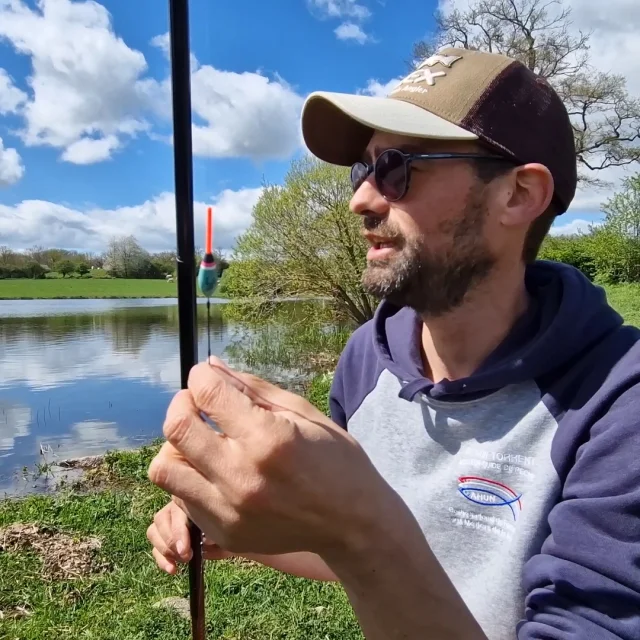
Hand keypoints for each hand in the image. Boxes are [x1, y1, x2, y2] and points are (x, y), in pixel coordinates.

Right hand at [147, 500, 233, 573]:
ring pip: (153, 531)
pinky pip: (155, 548)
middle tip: (186, 557)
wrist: (234, 535)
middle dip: (170, 542)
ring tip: (180, 563)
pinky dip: (161, 560)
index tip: (186, 552)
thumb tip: (204, 541)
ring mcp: (169, 522)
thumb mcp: (227, 529)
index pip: (176, 510)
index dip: (178, 531)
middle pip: (160, 519)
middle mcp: (178, 507)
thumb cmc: (230, 527)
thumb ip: (216, 533)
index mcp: (192, 500)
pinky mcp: (165, 539)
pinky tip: (174, 570)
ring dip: (163, 550)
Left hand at [148, 356, 400, 557]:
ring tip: (201, 439)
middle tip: (197, 402)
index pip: (207, 393)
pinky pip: (182, 499)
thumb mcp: (303, 412)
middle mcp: (243, 476)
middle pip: (177, 428)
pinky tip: (214, 469)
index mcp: (269, 438)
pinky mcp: (225, 534)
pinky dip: (191, 477)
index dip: (201, 376)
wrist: (353, 523)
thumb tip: (210, 365)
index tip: (207, 376)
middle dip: (182, 403)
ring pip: (165, 469)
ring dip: (178, 445)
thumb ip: (252, 388)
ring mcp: (230, 511)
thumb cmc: (336, 459)